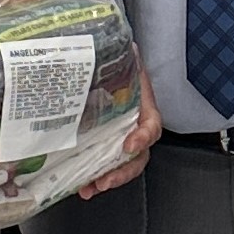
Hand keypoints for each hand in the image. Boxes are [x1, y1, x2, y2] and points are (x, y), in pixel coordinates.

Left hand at [78, 64, 161, 199]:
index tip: (129, 144)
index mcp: (144, 108)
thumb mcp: (126, 59)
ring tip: (91, 188)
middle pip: (138, 156)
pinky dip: (94, 177)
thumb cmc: (121, 65)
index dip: (143, 137)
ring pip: (121, 166)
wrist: (107, 69)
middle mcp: (135, 128)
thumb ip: (129, 55)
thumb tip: (129, 45)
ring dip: (107, 180)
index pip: (151, 127)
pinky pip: (104, 165)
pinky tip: (81, 186)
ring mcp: (120, 138)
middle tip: (106, 180)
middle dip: (123, 172)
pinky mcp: (103, 145)